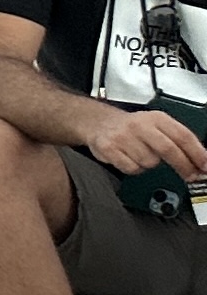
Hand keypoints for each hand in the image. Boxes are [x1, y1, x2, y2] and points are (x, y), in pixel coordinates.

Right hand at [81, 102, 206, 178]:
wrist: (98, 123)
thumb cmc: (132, 128)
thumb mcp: (157, 126)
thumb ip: (178, 141)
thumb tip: (200, 160)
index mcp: (157, 118)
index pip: (183, 135)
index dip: (197, 153)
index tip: (205, 166)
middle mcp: (140, 125)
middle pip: (168, 149)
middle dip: (183, 165)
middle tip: (191, 176)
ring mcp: (123, 137)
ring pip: (149, 162)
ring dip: (149, 164)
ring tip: (141, 155)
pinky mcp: (109, 148)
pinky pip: (131, 168)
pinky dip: (133, 167)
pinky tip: (128, 158)